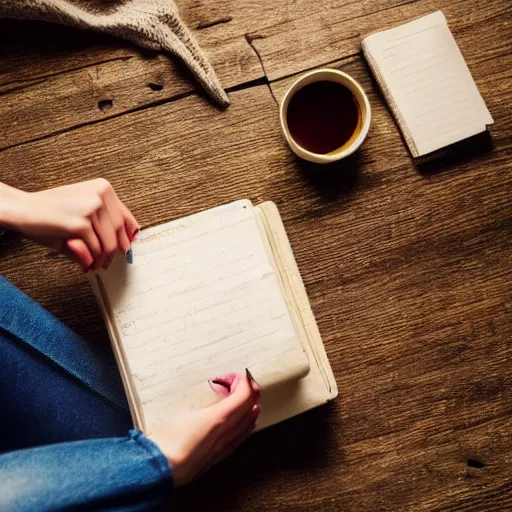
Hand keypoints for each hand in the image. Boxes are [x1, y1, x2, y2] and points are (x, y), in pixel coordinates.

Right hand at [12, 179, 138, 270]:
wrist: (22, 209)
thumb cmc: (50, 212)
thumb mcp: (82, 213)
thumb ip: (103, 226)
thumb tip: (125, 247)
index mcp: (103, 188)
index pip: (124, 216)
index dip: (128, 234)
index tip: (127, 247)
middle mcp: (100, 194)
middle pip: (119, 231)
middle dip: (114, 251)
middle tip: (107, 262)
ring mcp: (92, 208)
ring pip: (109, 243)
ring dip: (102, 259)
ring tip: (95, 265)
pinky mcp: (81, 224)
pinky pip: (95, 249)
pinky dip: (91, 260)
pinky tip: (85, 264)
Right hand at [149, 371, 260, 486]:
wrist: (159, 471)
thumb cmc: (166, 441)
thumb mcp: (178, 410)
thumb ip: (192, 399)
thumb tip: (195, 383)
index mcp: (218, 419)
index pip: (243, 396)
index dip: (244, 383)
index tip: (237, 375)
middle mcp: (224, 433)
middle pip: (248, 410)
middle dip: (250, 393)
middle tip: (246, 384)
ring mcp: (221, 447)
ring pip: (246, 427)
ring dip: (251, 411)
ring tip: (253, 404)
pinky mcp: (215, 459)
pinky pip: (238, 441)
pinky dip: (246, 429)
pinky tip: (245, 429)